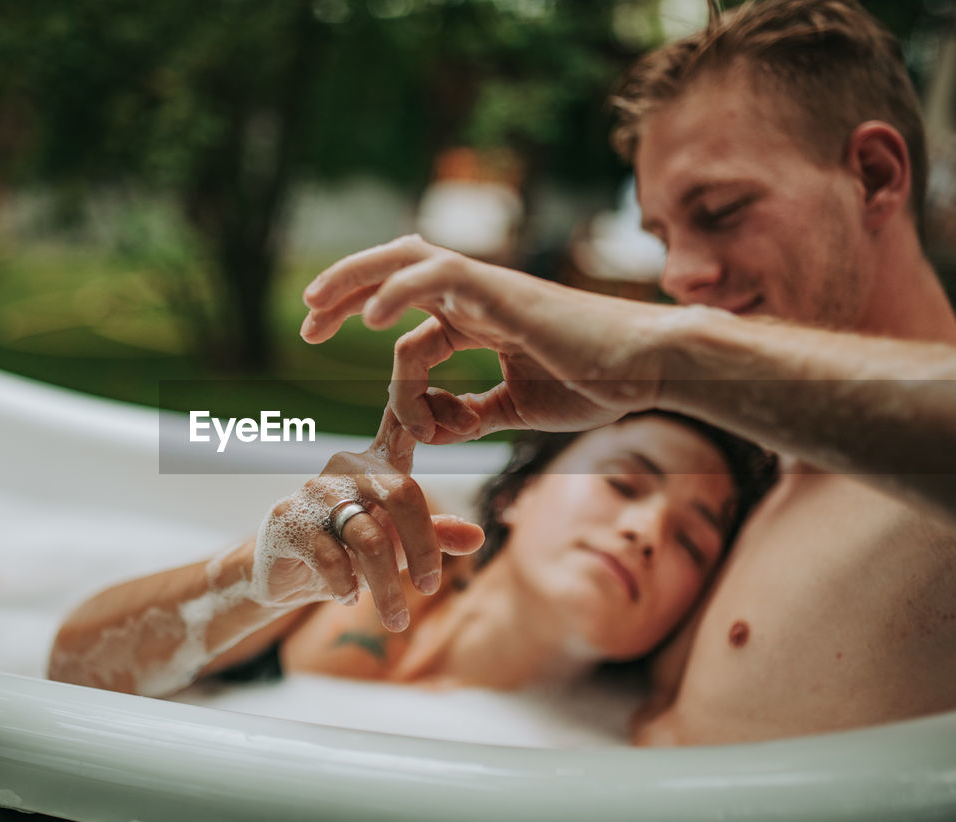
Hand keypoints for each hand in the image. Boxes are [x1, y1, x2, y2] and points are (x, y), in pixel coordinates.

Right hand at [252, 409, 483, 631]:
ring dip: (387, 587)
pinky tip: (349, 598)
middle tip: (431, 588)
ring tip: (396, 620)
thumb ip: (433, 538)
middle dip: (423, 548)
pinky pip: (330, 556)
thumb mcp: (395, 546)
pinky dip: (346, 584)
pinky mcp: (287, 521)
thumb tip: (478, 538)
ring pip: (367, 538)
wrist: (281, 575)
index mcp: (377, 465)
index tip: (470, 423)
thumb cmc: (346, 551)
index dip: (437, 410)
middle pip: (402, 493)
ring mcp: (314, 493)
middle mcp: (347, 469)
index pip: (404, 425)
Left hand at [301, 235, 674, 441]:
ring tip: (313, 306)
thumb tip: (443, 427)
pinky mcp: (501, 289)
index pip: (413, 333)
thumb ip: (480, 411)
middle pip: (394, 273)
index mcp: (481, 320)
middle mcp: (478, 296)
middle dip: (345, 293)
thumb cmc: (596, 384)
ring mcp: (488, 288)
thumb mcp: (521, 406)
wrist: (647, 370)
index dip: (389, 373)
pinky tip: (370, 320)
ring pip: (404, 259)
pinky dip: (397, 292)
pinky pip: (438, 276)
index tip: (389, 419)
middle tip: (308, 322)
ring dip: (353, 279)